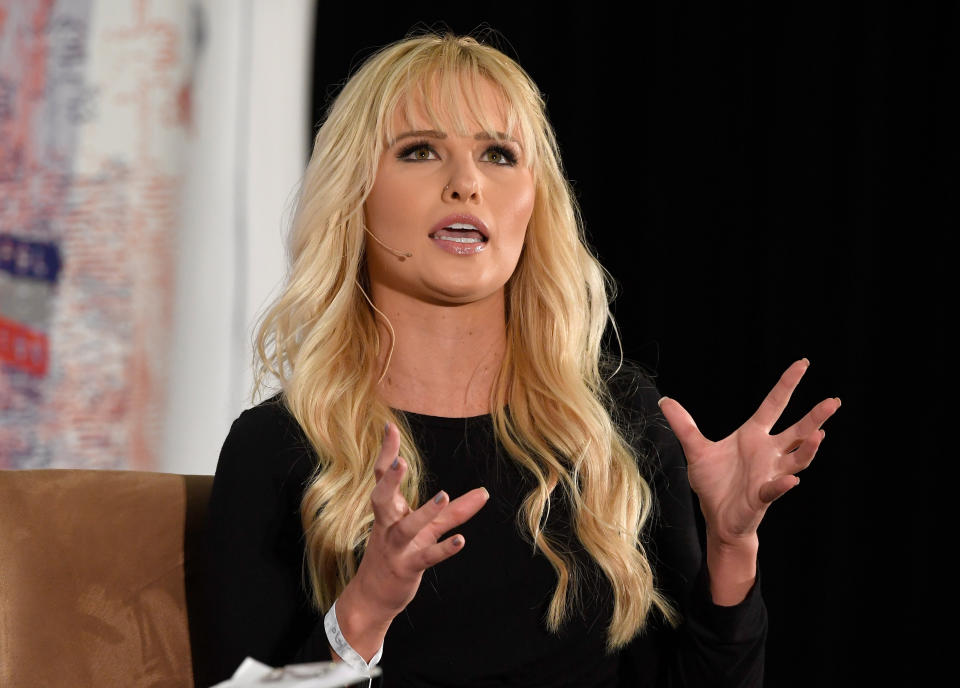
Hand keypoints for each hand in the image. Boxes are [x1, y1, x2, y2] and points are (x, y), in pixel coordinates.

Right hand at [335, 422, 488, 658]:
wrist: (373, 597)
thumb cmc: (399, 553)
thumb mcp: (427, 528)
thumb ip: (456, 511)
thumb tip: (485, 493)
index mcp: (389, 511)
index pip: (381, 477)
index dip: (386, 453)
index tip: (390, 426)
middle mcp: (388, 526)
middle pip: (382, 499)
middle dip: (389, 480)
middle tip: (400, 462)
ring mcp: (396, 548)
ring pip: (408, 528)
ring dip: (425, 512)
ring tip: (444, 495)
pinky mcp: (408, 568)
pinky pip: (426, 557)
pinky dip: (443, 550)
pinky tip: (461, 541)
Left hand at [658, 359, 840, 547]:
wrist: (716, 516)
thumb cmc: (713, 483)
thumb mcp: (695, 450)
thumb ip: (684, 425)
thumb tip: (665, 400)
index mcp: (753, 435)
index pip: (774, 404)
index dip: (787, 384)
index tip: (802, 363)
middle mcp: (767, 452)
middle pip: (797, 430)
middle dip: (815, 417)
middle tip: (834, 401)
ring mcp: (769, 474)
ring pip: (796, 459)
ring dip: (807, 449)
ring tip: (819, 435)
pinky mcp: (762, 496)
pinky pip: (776, 489)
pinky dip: (782, 484)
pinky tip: (790, 480)